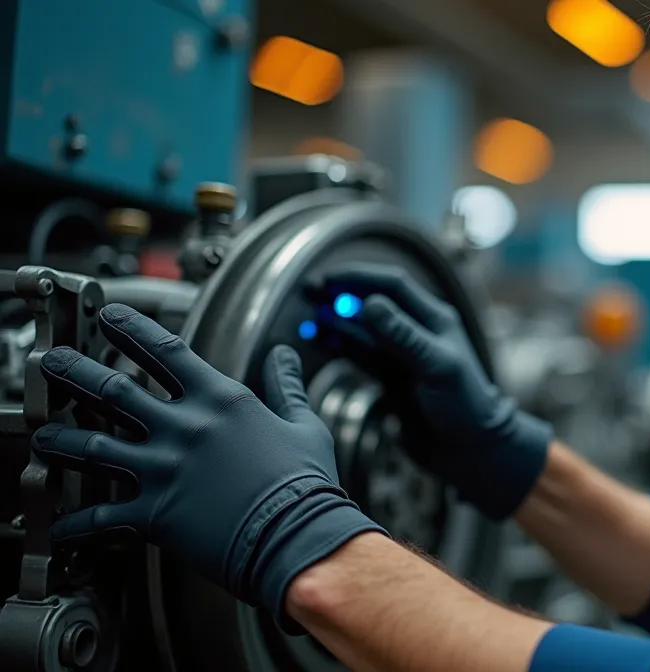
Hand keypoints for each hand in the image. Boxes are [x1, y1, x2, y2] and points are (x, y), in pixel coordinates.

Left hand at [31, 304, 384, 633]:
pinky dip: (76, 523)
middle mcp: (184, 429)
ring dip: (58, 440)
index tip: (110, 316)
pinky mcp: (153, 513)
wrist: (298, 536)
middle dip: (74, 371)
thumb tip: (285, 357)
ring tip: (40, 435)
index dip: (132, 329)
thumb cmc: (306, 484)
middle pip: (113, 390)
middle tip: (50, 361)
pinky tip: (61, 525)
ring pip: (92, 447)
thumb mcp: (304, 425)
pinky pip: (102, 517)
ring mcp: (164, 470)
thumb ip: (287, 387)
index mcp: (221, 402)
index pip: (166, 352)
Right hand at [319, 264, 551, 519]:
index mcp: (435, 319)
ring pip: (362, 330)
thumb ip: (403, 335)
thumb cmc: (465, 406)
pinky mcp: (390, 379)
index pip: (393, 285)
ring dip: (336, 321)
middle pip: (373, 303)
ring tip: (307, 317)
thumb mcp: (436, 366)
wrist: (469, 450)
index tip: (328, 279)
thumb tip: (368, 302)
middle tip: (308, 291)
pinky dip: (340, 345)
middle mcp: (417, 332)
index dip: (359, 277)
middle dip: (341, 295)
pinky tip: (320, 340)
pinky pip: (360, 355)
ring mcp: (402, 356)